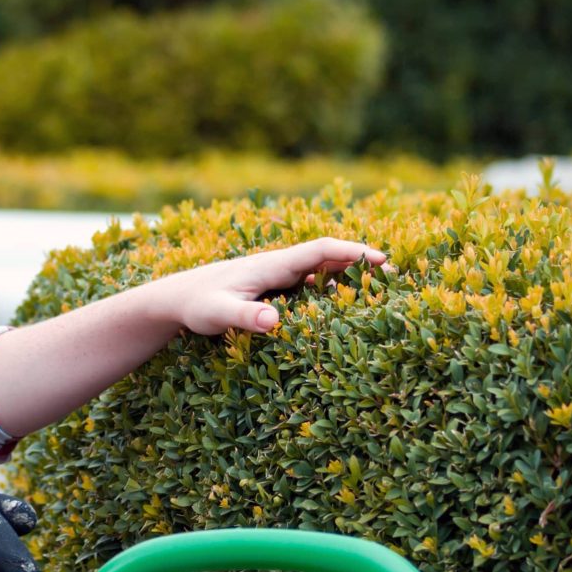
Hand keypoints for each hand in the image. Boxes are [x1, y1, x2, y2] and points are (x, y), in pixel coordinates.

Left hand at [158, 237, 392, 336]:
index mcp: (272, 265)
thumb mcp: (218, 314)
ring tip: (383, 289)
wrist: (173, 300)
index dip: (352, 252)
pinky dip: (331, 288)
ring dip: (349, 275)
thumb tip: (273, 321)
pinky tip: (346, 304)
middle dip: (361, 262)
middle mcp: (278, 266)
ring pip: (321, 270)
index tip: (382, 259)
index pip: (320, 250)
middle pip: (328, 257)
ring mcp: (276, 277)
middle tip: (397, 275)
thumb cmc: (195, 304)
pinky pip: (309, 285)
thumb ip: (245, 317)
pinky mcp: (272, 289)